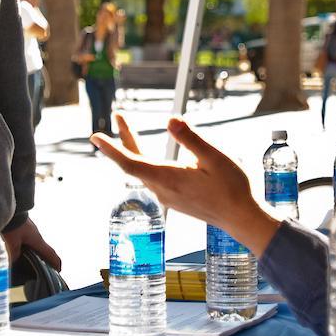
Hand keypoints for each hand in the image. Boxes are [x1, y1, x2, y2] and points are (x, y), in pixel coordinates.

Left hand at [2, 217, 62, 270]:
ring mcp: (31, 230)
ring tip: (31, 261)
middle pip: (44, 250)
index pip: (50, 253)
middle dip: (46, 259)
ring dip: (37, 253)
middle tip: (45, 269)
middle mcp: (37, 235)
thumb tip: (15, 261)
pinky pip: (29, 240)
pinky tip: (20, 250)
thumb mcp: (12, 243)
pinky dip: (29, 247)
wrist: (8, 208)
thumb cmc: (13, 225)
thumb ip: (15, 254)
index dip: (55, 262)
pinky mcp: (24, 227)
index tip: (59, 270)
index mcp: (37, 240)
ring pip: (36, 244)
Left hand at [91, 114, 280, 254]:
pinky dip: (145, 161)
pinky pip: (153, 177)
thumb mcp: (214, 158)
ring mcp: (168, 196)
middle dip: (123, 139)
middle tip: (117, 116)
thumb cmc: (231, 188)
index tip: (95, 137)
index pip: (130, 163)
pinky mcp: (175, 199)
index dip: (111, 149)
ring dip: (134, 149)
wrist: (240, 218)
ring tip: (127, 129)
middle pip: (134, 163)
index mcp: (168, 178)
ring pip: (143, 170)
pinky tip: (150, 155)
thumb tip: (170, 120)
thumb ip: (190, 138)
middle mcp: (163, 189)